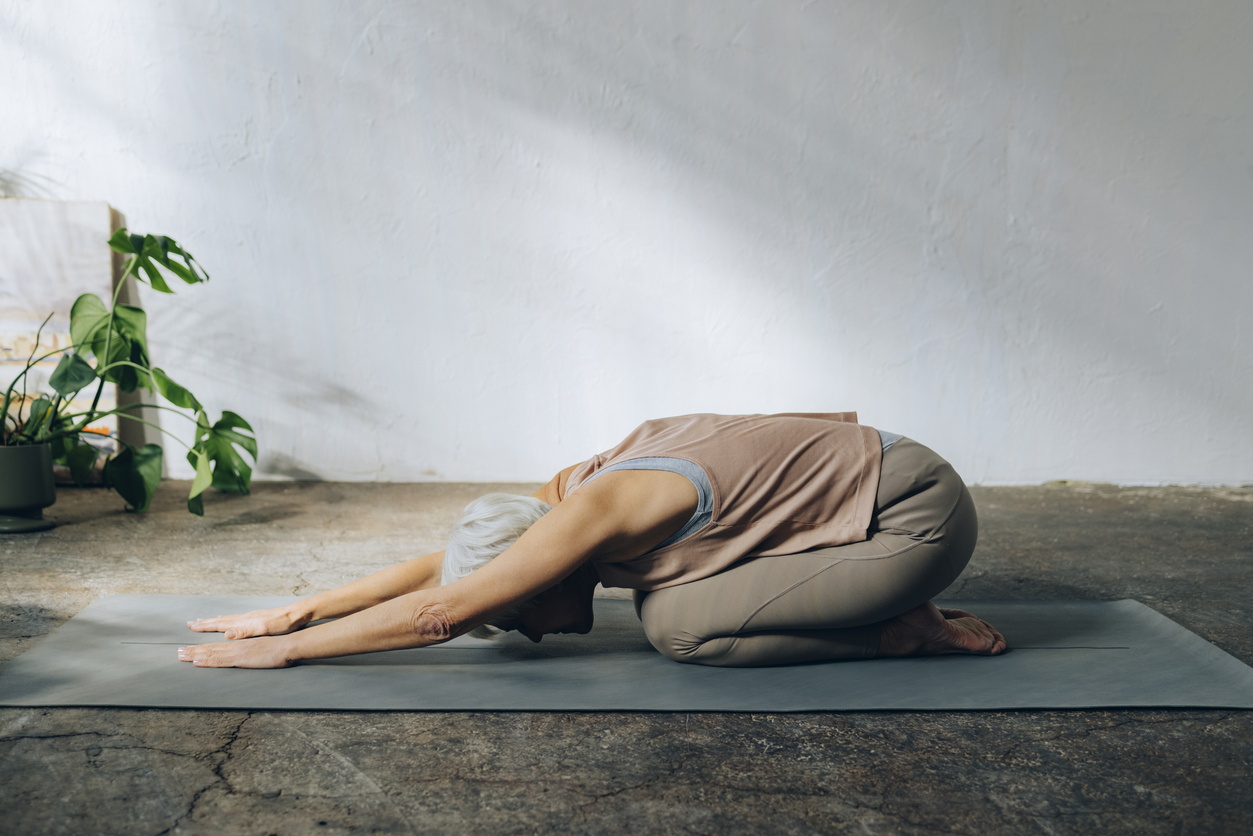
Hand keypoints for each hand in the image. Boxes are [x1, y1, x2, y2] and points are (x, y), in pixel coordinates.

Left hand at [178, 636, 292, 667]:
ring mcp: (237, 652)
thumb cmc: (277, 650)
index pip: (216, 647)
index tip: (189, 650)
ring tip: (181, 655)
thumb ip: (249, 654)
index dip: (201, 648)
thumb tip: (243, 657)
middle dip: (192, 651)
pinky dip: (207, 660)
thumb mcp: (260, 651)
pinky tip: (197, 661)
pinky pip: (220, 660)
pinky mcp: (241, 658)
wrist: (287, 647)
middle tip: (178, 652)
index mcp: (239, 645)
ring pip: (211, 653)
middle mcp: (235, 647)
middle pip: (210, 648)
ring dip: (194, 654)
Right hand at [187, 606, 309, 639]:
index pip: (219, 624)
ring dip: (214, 621)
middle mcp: (244, 618)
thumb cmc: (282, 624)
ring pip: (227, 619)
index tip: (191, 626)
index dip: (205, 626)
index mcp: (244, 622)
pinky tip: (228, 622)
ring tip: (204, 621)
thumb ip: (245, 631)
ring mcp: (250, 617)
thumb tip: (226, 633)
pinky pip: (235, 619)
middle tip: (191, 623)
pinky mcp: (256, 618)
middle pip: (220, 620)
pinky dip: (226, 620)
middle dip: (205, 623)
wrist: (296, 614)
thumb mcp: (264, 629)